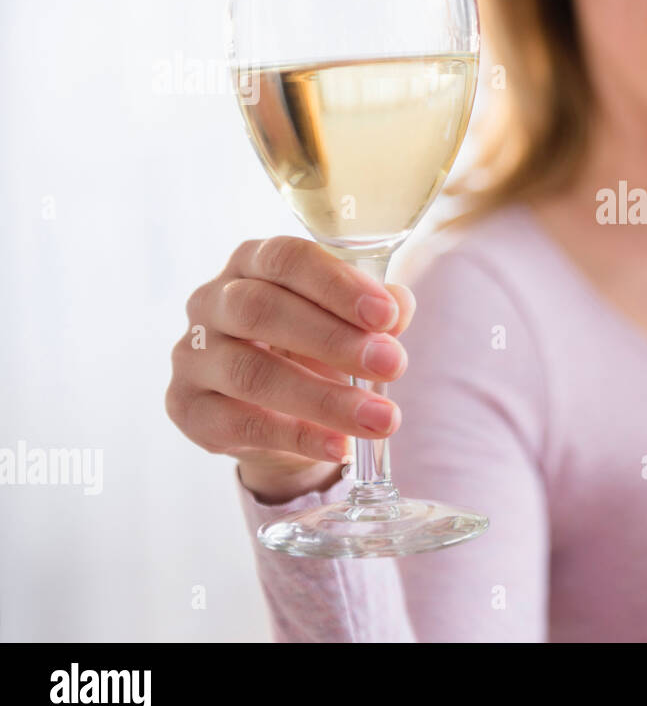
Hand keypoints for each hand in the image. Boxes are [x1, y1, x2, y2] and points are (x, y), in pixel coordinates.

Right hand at [165, 237, 416, 497]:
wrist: (276, 412)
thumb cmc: (313, 346)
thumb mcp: (348, 322)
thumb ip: (376, 310)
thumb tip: (399, 310)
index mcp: (251, 263)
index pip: (286, 259)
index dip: (337, 285)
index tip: (387, 315)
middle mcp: (211, 301)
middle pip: (261, 310)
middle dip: (334, 340)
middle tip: (393, 365)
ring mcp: (192, 356)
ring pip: (251, 373)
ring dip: (325, 399)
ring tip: (381, 418)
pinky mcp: (187, 408)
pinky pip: (240, 424)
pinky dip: (297, 437)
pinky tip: (340, 446)